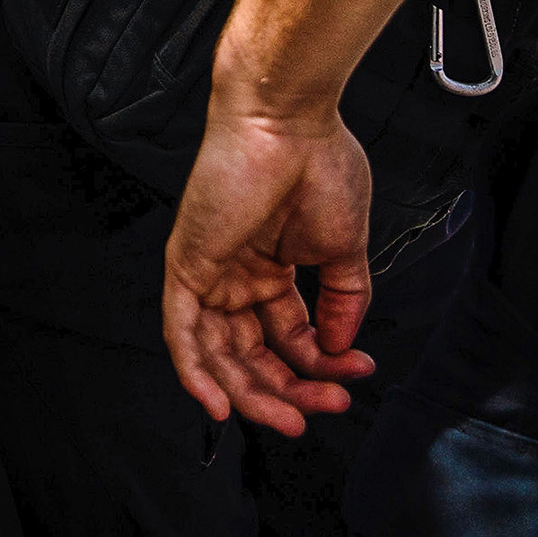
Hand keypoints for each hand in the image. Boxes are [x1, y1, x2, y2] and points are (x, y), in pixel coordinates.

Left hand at [162, 100, 378, 438]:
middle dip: (291, 390)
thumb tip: (342, 347)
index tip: (356, 372)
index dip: (322, 364)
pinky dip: (196, 375)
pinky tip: (222, 406)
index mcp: (272, 268)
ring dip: (255, 393)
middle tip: (326, 407)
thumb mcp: (344, 248)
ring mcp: (210, 271)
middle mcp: (237, 274)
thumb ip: (343, 302)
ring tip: (295, 416)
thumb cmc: (318, 163)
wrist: (289, 120)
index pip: (289, 336)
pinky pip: (182, 333)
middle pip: (254, 354)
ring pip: (220, 354)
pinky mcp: (186, 265)